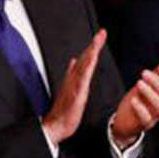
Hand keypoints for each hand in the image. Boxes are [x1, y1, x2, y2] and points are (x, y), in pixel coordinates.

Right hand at [42, 29, 105, 145]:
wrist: (56, 124)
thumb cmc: (64, 109)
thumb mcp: (71, 89)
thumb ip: (73, 73)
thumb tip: (74, 61)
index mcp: (74, 78)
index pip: (85, 59)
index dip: (93, 46)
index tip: (100, 35)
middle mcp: (73, 79)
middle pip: (85, 58)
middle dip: (93, 45)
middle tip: (101, 32)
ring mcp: (74, 85)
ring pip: (84, 66)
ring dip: (91, 53)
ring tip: (97, 42)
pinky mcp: (76, 94)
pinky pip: (82, 80)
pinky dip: (86, 69)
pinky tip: (90, 62)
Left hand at [111, 59, 158, 147]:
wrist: (124, 122)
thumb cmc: (137, 102)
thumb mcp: (145, 86)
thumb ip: (157, 75)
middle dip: (157, 81)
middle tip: (144, 72)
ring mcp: (155, 115)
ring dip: (149, 92)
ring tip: (138, 83)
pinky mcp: (144, 124)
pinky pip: (146, 118)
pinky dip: (141, 109)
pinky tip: (134, 100)